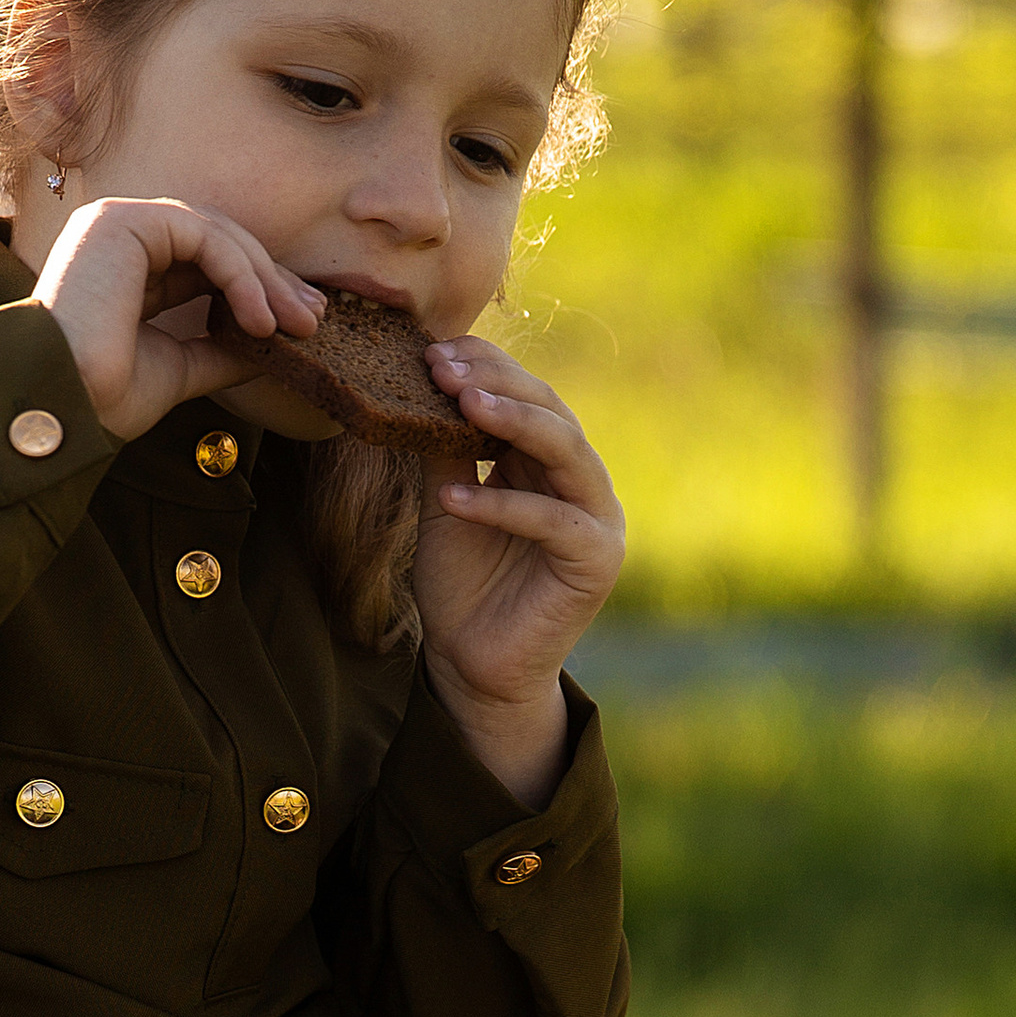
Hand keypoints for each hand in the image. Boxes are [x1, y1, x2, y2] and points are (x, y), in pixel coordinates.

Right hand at [35, 198, 322, 446]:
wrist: (62, 408)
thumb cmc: (102, 398)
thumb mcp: (179, 369)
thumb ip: (220, 350)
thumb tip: (271, 346)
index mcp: (127, 268)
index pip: (206, 262)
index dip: (257, 287)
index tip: (299, 323)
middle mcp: (119, 238)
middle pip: (217, 241)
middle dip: (271, 280)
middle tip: (312, 319)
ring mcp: (116, 222)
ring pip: (214, 233)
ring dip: (263, 278)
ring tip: (293, 324)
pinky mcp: (119, 221)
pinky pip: (202, 235)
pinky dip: (240, 273)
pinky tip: (260, 317)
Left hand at [411, 339, 625, 805]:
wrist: (473, 665)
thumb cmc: (462, 584)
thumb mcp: (446, 501)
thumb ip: (446, 449)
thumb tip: (418, 382)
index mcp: (550, 462)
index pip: (528, 395)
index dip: (487, 368)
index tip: (433, 351)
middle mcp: (581, 482)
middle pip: (550, 412)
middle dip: (497, 384)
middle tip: (443, 368)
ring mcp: (597, 520)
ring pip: (566, 451)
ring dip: (513, 422)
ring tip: (459, 404)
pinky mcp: (596, 561)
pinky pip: (552, 521)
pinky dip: (503, 505)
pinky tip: (454, 499)